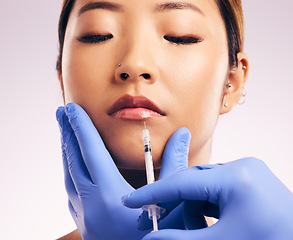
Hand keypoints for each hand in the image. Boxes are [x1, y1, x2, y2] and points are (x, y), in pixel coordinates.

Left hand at [56, 103, 190, 239]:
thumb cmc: (161, 238)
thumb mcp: (173, 202)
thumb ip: (176, 166)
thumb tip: (183, 135)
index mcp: (110, 195)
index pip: (90, 151)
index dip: (80, 127)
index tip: (70, 108)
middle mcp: (91, 204)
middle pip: (72, 160)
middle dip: (67, 133)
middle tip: (61, 112)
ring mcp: (85, 216)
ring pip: (68, 176)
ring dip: (67, 152)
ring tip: (66, 134)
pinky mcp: (85, 224)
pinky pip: (71, 192)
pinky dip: (70, 173)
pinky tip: (74, 168)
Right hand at [123, 158, 292, 239]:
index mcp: (238, 179)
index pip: (183, 183)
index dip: (153, 194)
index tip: (130, 200)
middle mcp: (243, 167)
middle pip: (192, 182)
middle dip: (173, 204)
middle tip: (154, 221)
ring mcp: (248, 171)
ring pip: (204, 185)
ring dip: (191, 207)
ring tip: (188, 229)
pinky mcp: (250, 179)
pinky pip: (217, 188)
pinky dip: (206, 204)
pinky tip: (202, 222)